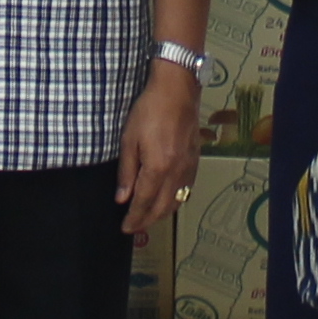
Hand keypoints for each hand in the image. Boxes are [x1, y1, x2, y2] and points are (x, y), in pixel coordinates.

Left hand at [118, 62, 196, 244]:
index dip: (134, 217)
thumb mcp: (129, 139)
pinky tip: (168, 200)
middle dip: (147, 221)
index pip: (144, 202)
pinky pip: (186, 189)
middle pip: (163, 207)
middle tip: (134, 227)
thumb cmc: (149, 110)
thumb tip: (122, 198)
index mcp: (158, 167)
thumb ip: (127, 171)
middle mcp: (176, 172)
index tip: (125, 228)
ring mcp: (188, 167)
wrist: (177, 90)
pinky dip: (176, 200)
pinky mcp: (195, 161)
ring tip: (148, 217)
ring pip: (177, 201)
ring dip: (162, 214)